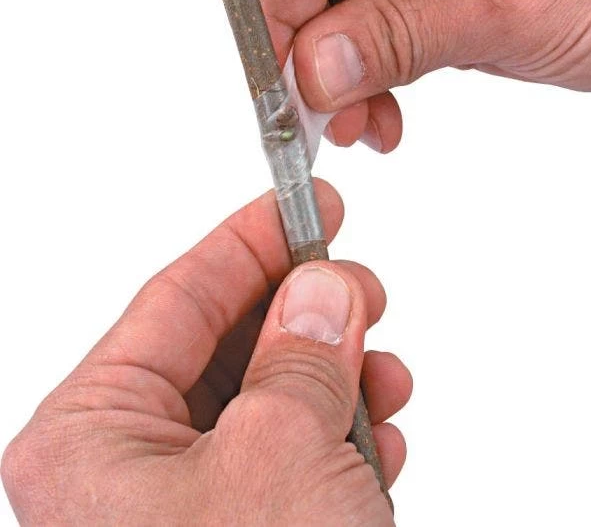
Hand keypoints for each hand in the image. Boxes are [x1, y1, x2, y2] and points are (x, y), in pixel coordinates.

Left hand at [1, 181, 409, 524]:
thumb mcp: (282, 453)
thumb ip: (302, 354)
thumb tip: (323, 287)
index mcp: (93, 439)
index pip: (177, 299)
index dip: (247, 241)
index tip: (302, 204)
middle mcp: (128, 471)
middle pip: (226, 346)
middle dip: (302, 311)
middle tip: (359, 282)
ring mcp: (188, 507)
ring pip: (268, 398)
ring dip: (335, 375)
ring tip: (386, 369)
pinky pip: (293, 451)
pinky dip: (342, 430)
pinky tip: (381, 430)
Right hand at [248, 0, 590, 151]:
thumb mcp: (508, 2)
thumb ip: (400, 34)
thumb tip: (311, 69)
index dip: (282, 19)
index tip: (280, 91)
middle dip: (302, 54)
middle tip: (311, 119)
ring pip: (332, 13)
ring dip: (333, 77)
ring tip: (359, 127)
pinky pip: (370, 35)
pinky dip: (365, 82)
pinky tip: (382, 116)